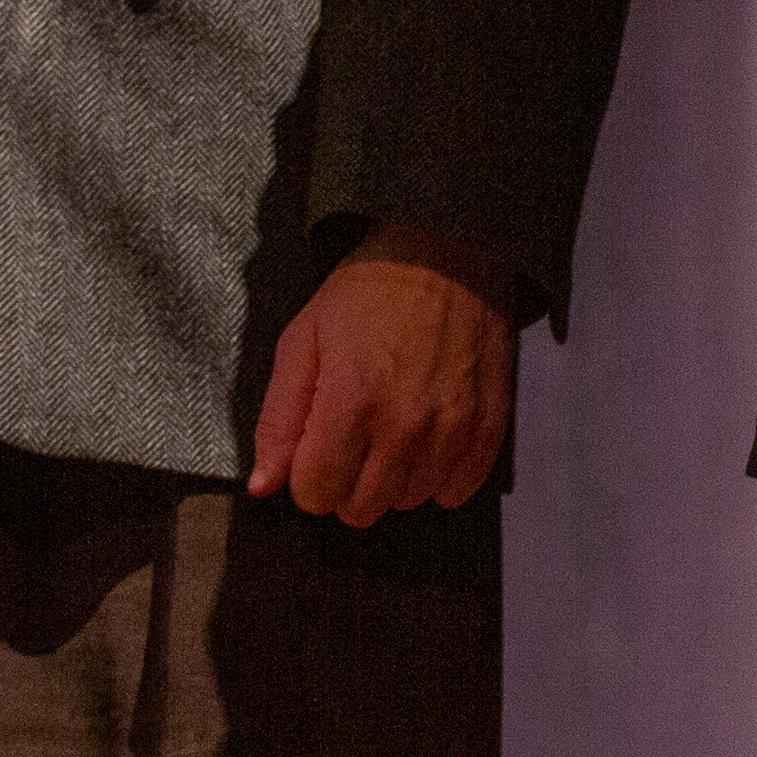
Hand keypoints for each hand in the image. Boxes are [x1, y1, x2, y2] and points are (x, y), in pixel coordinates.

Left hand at [249, 224, 519, 524]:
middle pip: (362, 508)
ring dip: (394, 479)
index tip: (316, 443)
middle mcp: (405, 425)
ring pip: (410, 501)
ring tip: (392, 432)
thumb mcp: (303, 339)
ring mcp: (454, 426)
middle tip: (353, 437)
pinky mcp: (491, 421)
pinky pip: (461, 488)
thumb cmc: (365, 292)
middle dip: (346, 483)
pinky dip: (441, 478)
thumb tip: (264, 487)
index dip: (306, 475)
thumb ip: (279, 418)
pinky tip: (430, 445)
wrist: (447, 248)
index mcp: (351, 402)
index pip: (316, 494)